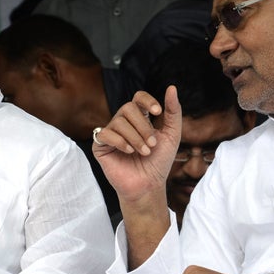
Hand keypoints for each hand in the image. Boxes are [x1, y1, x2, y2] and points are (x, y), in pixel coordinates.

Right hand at [93, 87, 181, 204]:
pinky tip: (129, 152)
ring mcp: (111, 133)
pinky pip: (105, 134)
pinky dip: (120, 142)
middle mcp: (123, 123)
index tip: (158, 112)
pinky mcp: (100, 145)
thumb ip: (173, 112)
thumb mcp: (172, 136)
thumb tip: (171, 88)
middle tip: (152, 145)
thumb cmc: (159, 162)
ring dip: (135, 138)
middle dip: (143, 126)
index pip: (138, 97)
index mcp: (140, 118)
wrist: (148, 185)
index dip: (147, 100)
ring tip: (144, 152)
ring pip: (119, 121)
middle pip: (128, 108)